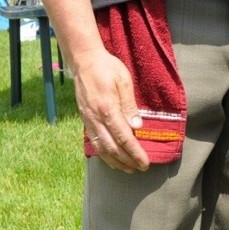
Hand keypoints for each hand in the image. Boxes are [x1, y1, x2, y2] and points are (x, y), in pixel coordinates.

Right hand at [72, 48, 149, 172]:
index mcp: (108, 109)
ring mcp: (88, 120)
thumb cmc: (107, 68)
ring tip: (127, 168)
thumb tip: (137, 126)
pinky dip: (103, 154)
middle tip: (140, 168)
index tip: (144, 163)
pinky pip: (94, 142)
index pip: (124, 138)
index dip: (134, 153)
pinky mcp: (84, 120)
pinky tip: (111, 158)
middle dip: (127, 161)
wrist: (84, 61)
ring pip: (100, 148)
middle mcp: (95, 118)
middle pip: (112, 148)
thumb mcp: (124, 81)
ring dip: (115, 161)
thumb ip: (130, 105)